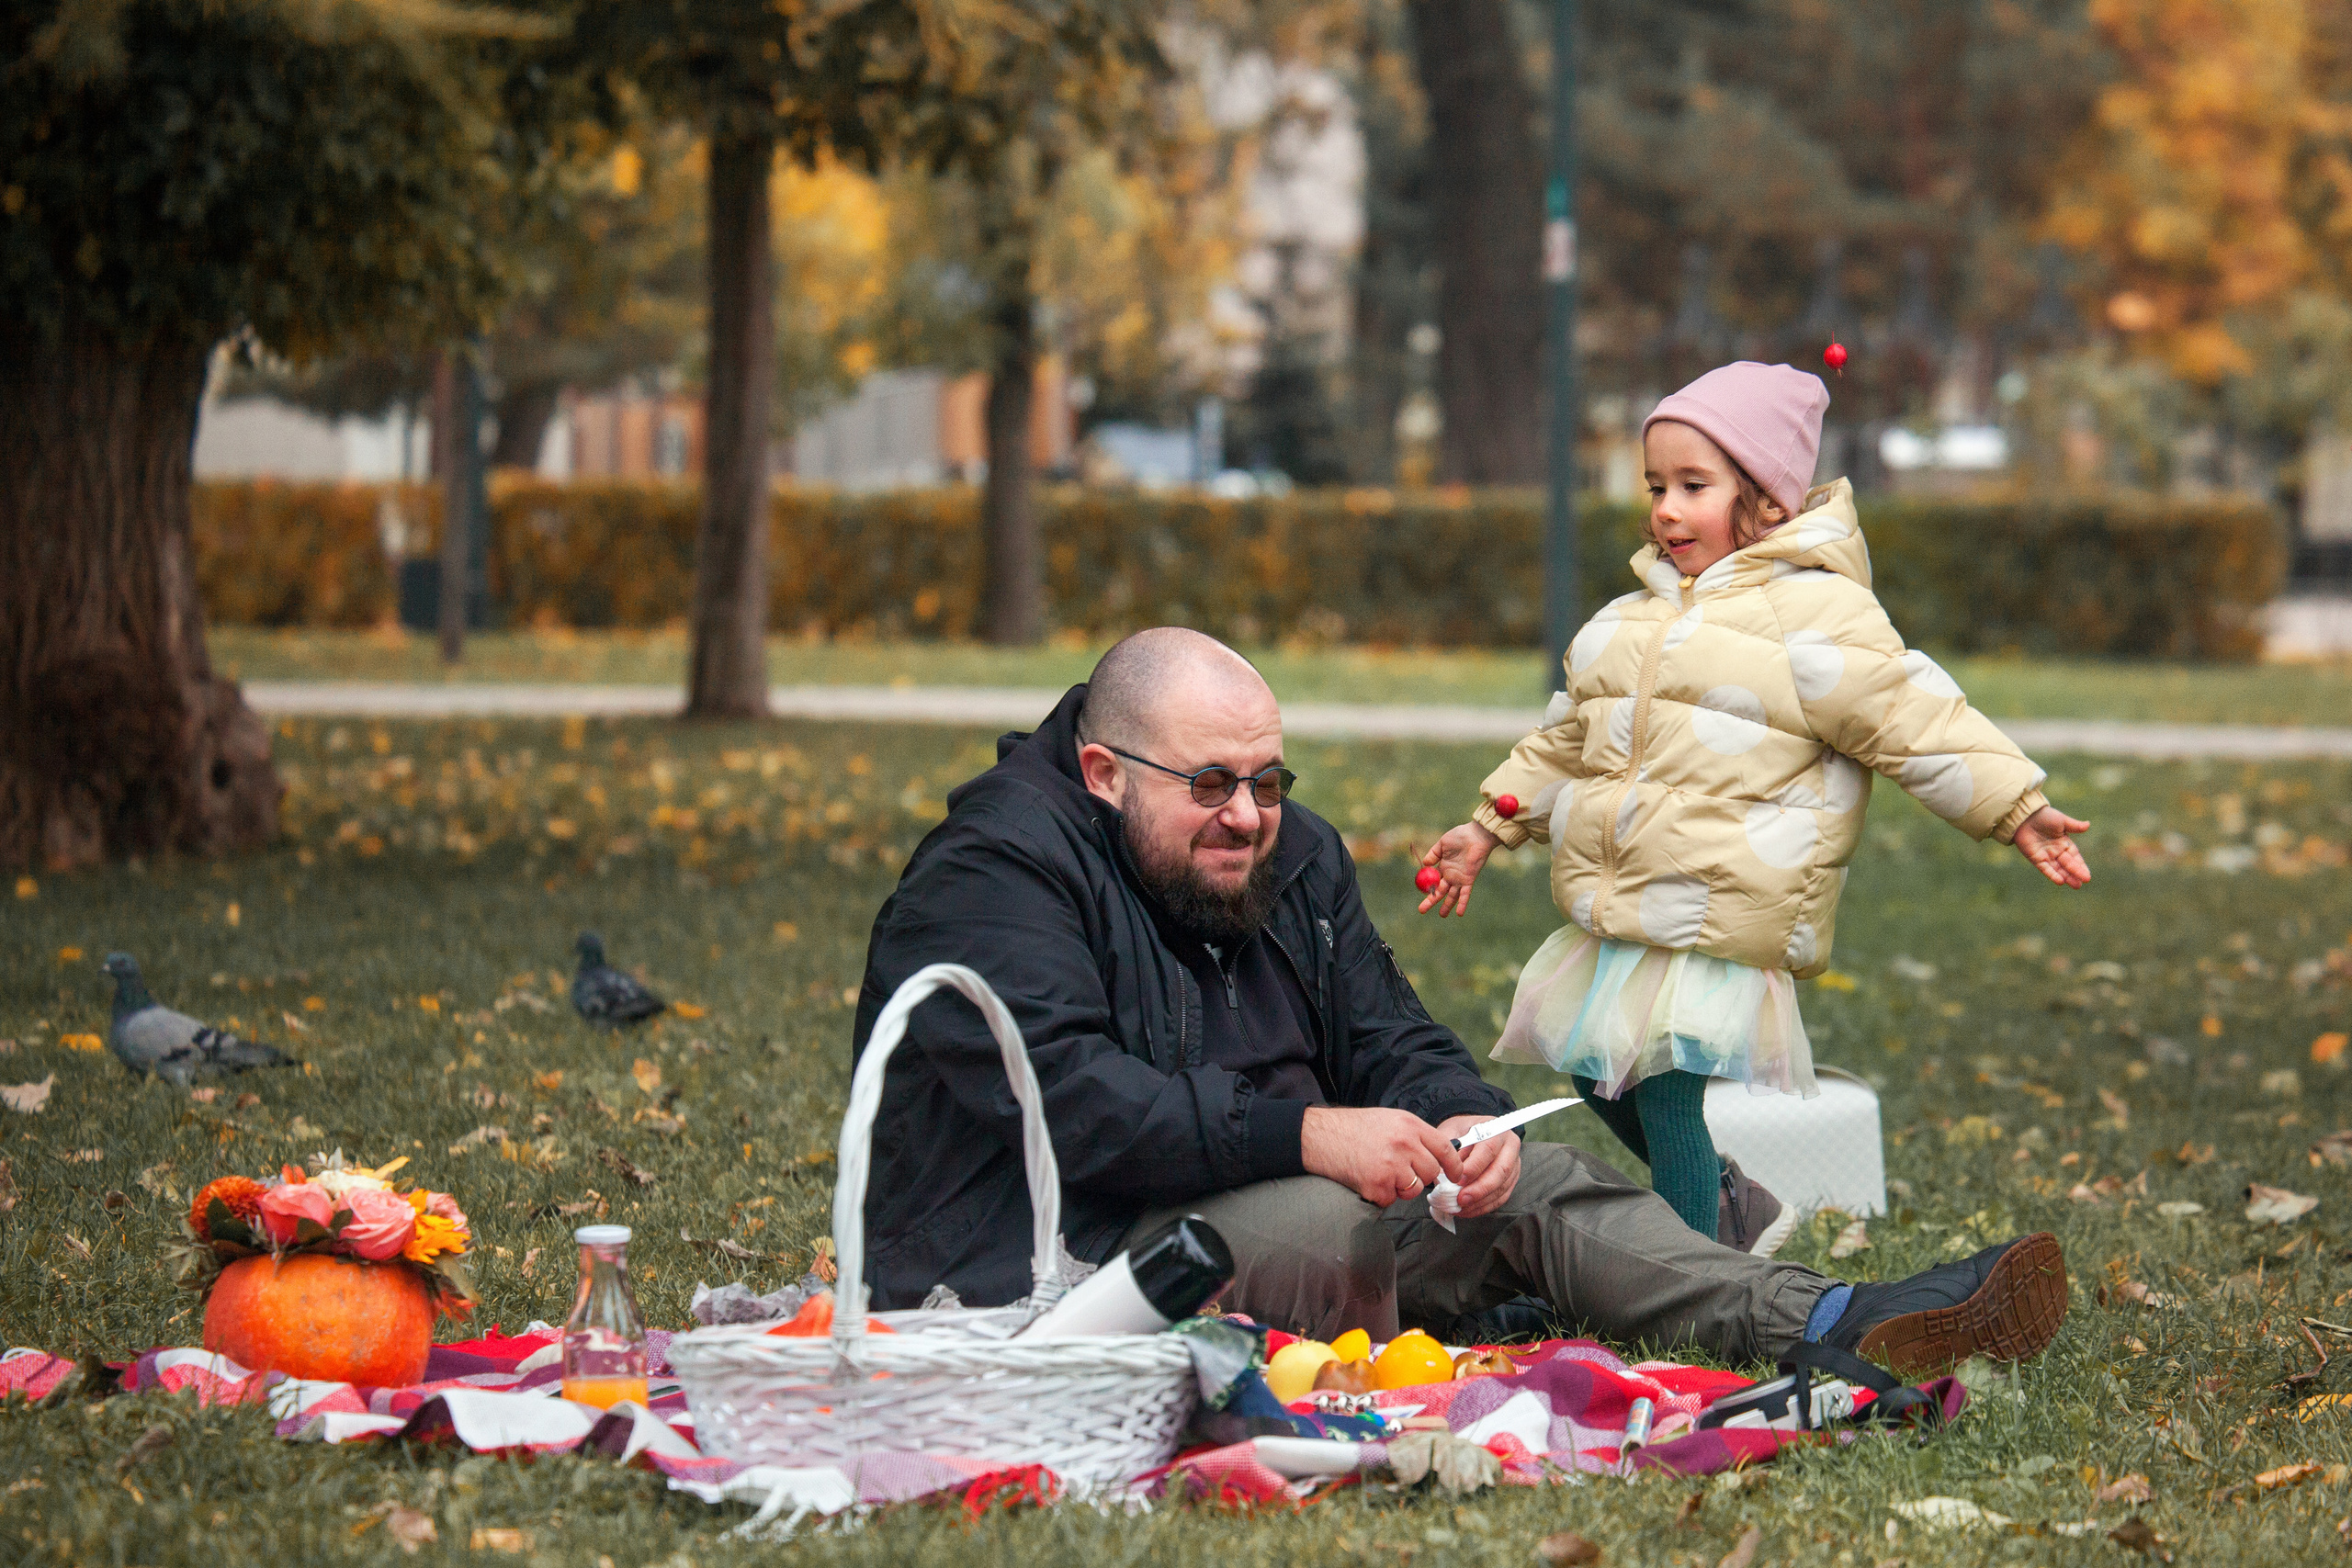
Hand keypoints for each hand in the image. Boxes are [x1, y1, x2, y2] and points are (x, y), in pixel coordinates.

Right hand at [1301, 1106, 1464, 1206]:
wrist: (1320, 1136)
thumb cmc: (1353, 1128)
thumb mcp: (1390, 1119)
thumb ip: (1415, 1135)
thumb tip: (1438, 1155)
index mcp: (1409, 1125)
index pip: (1445, 1149)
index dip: (1454, 1165)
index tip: (1455, 1175)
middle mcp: (1404, 1144)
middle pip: (1431, 1172)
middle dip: (1420, 1177)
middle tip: (1401, 1172)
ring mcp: (1391, 1165)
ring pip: (1414, 1189)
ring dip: (1400, 1188)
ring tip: (1380, 1173)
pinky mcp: (1377, 1184)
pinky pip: (1391, 1199)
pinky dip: (1380, 1196)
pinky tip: (1367, 1179)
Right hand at [1417, 822, 1501, 916]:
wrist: (1476, 835)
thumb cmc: (1460, 836)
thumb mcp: (1442, 844)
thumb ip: (1433, 854)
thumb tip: (1425, 864)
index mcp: (1444, 866)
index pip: (1433, 881)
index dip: (1427, 888)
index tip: (1420, 894)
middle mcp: (1451, 875)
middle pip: (1440, 891)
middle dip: (1431, 901)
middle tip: (1421, 910)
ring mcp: (1460, 878)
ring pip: (1452, 895)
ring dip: (1447, 905)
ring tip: (1442, 915)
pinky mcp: (1469, 879)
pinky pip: (1465, 894)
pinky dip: (1462, 903)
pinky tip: (1459, 913)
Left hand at [1434, 1116, 1521, 1216]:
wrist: (1473, 1132)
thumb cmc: (1461, 1132)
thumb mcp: (1452, 1131)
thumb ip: (1449, 1150)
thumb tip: (1443, 1175)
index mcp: (1496, 1130)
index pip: (1488, 1150)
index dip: (1474, 1167)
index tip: (1457, 1180)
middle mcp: (1510, 1147)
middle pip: (1500, 1171)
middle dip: (1479, 1189)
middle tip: (1460, 1200)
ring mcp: (1514, 1165)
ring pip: (1502, 1187)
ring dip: (1480, 1201)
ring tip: (1460, 1208)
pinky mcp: (1512, 1180)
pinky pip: (1501, 1197)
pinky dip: (1484, 1207)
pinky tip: (1468, 1210)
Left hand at [2014, 805, 2090, 887]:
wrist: (2025, 816)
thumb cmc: (2044, 816)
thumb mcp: (2062, 821)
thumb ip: (2074, 826)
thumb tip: (2088, 825)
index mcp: (2064, 843)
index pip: (2075, 856)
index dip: (2081, 865)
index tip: (2088, 875)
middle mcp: (2056, 851)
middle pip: (2068, 864)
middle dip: (2076, 873)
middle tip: (2084, 882)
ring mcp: (2045, 855)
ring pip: (2058, 869)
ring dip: (2067, 877)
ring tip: (2076, 885)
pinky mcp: (2035, 858)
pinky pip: (2045, 868)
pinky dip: (2052, 874)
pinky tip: (2060, 881)